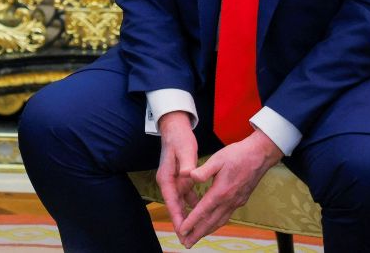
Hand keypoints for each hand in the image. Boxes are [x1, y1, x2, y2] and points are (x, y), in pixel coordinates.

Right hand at [155, 111, 199, 244]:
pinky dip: (194, 205)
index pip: (172, 203)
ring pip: (181, 204)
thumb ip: (188, 165)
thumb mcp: (185, 150)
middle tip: (188, 241)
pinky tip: (202, 212)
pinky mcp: (180, 178)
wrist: (174, 127)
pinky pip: (187, 196)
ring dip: (188, 217)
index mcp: (167, 178)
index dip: (178, 219)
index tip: (183, 232)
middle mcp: (168, 182)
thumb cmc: (179, 139)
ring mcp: (174, 181)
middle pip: (175, 207)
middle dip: (182, 224)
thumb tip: (190, 175)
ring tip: (195, 232)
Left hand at [178, 129, 283, 246]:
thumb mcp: (218, 158)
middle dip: (197, 233)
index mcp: (221, 191)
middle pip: (211, 222)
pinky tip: (211, 225)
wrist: (260, 155)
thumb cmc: (238, 154)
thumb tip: (190, 176)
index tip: (181, 230)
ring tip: (196, 238)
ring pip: (219, 221)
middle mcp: (229, 200)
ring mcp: (236, 202)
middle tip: (186, 244)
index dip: (191, 222)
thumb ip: (203, 170)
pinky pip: (226, 217)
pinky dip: (216, 224)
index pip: (203, 211)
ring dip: (207, 231)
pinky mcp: (241, 200)